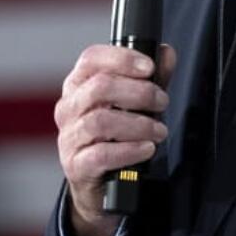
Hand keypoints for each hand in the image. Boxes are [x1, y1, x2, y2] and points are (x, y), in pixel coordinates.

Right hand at [54, 43, 176, 235]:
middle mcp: (68, 107)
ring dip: (138, 124)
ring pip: (101, 121)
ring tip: (159, 130)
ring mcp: (69, 137)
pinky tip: (146, 148)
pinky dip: (129, 150)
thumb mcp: (132, 103)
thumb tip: (166, 53)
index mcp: (78, 84)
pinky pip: (101, 154)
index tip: (150, 67)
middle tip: (162, 101)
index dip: (122, 58)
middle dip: (139, 93)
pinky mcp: (76, 165)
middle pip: (99, 87)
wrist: (99, 183)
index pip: (91, 59)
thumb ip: (149, 79)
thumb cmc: (114, 135)